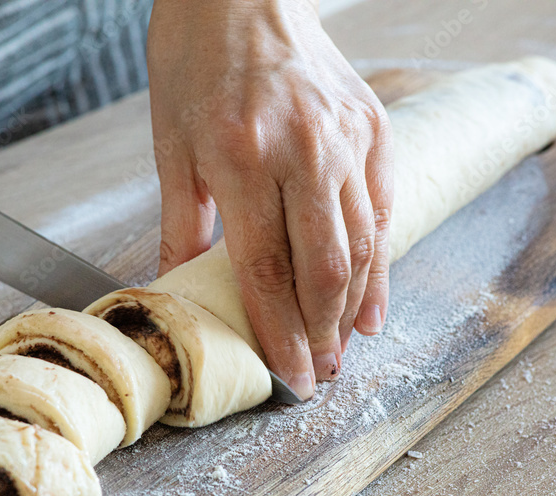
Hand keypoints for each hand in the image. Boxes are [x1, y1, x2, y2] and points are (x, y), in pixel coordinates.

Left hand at [148, 0, 392, 399]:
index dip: (280, 332)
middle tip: (319, 375)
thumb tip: (178, 284)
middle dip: (323, 332)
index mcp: (243, 157)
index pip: (267, 269)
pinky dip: (381, 261)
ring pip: (362, 244)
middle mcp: (304, 152)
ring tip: (344, 349)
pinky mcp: (374, 129)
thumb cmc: (197, 60)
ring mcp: (346, 140)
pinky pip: (383, 208)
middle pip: (324, 267)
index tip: (289, 376)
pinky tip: (372, 299)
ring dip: (354, 306)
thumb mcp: (172, 143)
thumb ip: (181, 223)